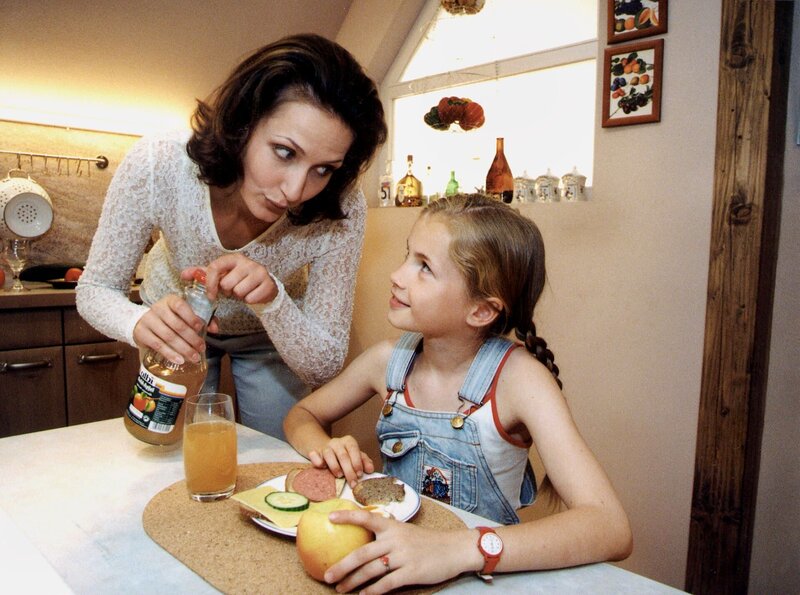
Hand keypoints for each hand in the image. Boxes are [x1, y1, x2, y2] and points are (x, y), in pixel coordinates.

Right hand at [133, 293, 208, 364]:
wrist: (144, 322)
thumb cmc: (171, 318)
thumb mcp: (185, 314)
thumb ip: (202, 319)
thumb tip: (215, 329)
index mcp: (170, 300)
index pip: (180, 306)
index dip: (191, 317)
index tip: (200, 327)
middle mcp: (158, 308)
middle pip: (177, 325)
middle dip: (192, 338)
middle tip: (201, 348)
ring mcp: (148, 320)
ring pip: (168, 336)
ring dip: (183, 349)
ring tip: (194, 357)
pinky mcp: (142, 333)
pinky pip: (158, 345)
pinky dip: (170, 354)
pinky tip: (179, 360)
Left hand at [182, 254, 277, 304]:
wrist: (263, 285)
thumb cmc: (238, 279)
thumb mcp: (221, 275)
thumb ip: (202, 274)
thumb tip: (183, 274)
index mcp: (233, 258)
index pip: (215, 268)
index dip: (210, 284)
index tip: (210, 295)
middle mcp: (247, 262)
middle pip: (227, 284)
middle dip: (228, 291)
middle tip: (234, 289)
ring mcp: (259, 272)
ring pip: (239, 292)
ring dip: (239, 296)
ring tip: (243, 291)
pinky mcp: (268, 284)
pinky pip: (251, 299)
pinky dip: (250, 300)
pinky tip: (252, 294)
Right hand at [308, 435, 373, 486]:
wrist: (325, 448)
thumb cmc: (344, 455)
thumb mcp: (356, 456)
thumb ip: (364, 461)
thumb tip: (370, 470)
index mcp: (349, 441)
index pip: (354, 449)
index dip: (357, 462)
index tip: (360, 474)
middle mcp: (337, 442)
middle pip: (343, 455)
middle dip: (349, 470)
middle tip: (352, 483)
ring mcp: (325, 447)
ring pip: (329, 454)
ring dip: (334, 466)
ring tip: (339, 476)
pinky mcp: (315, 452)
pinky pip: (314, 455)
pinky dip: (317, 460)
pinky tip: (321, 466)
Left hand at [323, 510, 469, 593]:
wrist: (454, 549)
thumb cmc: (427, 542)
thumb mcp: (406, 532)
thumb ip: (387, 536)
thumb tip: (363, 546)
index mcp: (393, 526)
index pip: (367, 518)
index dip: (348, 516)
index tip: (330, 517)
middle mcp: (396, 539)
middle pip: (362, 552)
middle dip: (342, 565)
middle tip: (327, 575)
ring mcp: (404, 556)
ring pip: (371, 570)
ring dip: (353, 581)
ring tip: (341, 589)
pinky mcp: (412, 572)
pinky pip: (387, 583)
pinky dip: (372, 591)